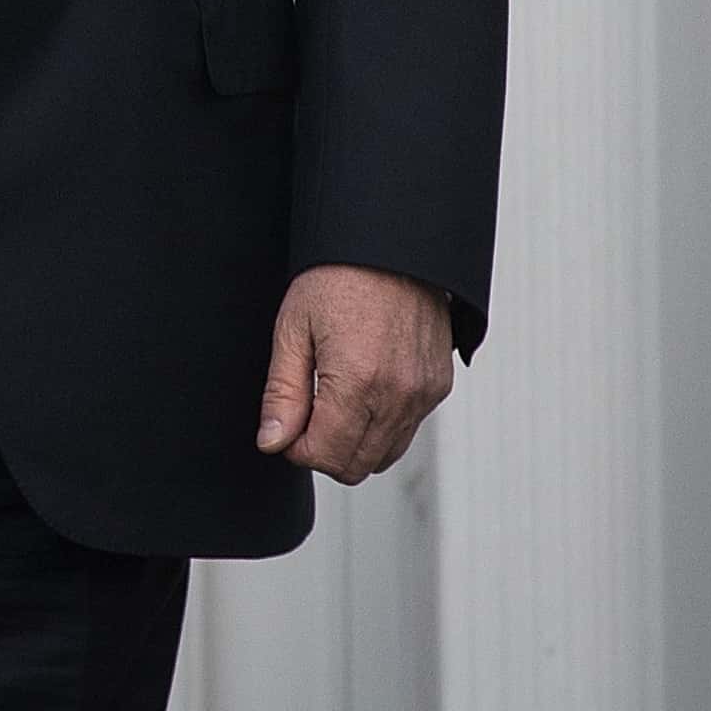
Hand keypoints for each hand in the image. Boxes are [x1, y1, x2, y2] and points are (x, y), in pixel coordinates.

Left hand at [254, 264, 454, 482]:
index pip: (325, 455)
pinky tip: (360, 390)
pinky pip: (406, 431)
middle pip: (356, 466)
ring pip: (383, 455)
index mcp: (358, 381)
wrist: (391, 245)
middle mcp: (399, 395)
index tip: (286, 423)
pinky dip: (380, 426)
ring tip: (331, 397)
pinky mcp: (438, 386)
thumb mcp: (293, 330)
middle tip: (305, 412)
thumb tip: (272, 442)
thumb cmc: (338, 278)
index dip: (295, 447)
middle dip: (323, 450)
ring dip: (352, 442)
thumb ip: (283, 394)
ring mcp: (424, 393)